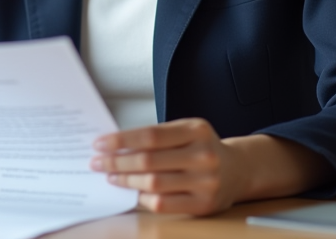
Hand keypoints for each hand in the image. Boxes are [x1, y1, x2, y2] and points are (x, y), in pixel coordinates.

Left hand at [90, 118, 244, 215]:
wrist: (238, 170)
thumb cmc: (202, 148)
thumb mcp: (186, 131)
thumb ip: (157, 136)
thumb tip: (116, 145)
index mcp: (196, 130)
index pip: (150, 135)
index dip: (121, 140)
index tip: (100, 144)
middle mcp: (203, 155)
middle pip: (149, 160)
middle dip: (117, 162)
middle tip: (98, 163)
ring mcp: (206, 182)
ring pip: (154, 183)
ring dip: (126, 180)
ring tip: (111, 177)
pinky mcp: (204, 204)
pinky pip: (164, 203)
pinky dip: (143, 198)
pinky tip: (134, 192)